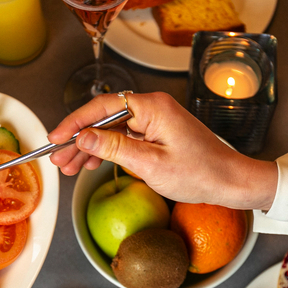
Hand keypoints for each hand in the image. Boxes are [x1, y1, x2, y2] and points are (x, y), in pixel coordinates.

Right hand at [47, 92, 277, 209]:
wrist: (230, 181)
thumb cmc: (199, 173)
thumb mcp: (150, 164)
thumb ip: (113, 148)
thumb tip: (83, 137)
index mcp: (152, 107)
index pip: (102, 107)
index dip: (74, 122)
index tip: (56, 137)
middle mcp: (153, 108)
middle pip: (104, 118)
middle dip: (78, 139)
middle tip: (58, 159)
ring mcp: (155, 120)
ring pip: (112, 129)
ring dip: (89, 148)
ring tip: (69, 167)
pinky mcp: (158, 133)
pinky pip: (125, 137)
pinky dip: (107, 151)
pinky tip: (91, 164)